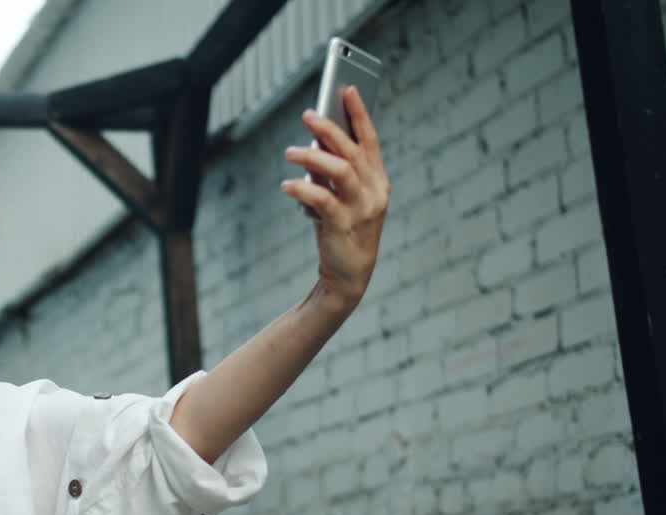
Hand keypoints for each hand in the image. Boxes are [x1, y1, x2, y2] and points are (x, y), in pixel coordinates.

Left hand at [280, 85, 389, 311]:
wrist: (348, 274)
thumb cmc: (343, 230)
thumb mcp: (343, 198)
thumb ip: (333, 173)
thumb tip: (312, 144)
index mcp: (378, 181)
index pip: (370, 141)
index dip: (359, 114)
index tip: (348, 89)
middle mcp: (374, 191)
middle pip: (352, 151)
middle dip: (330, 128)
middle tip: (307, 115)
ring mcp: (361, 209)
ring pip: (340, 170)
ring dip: (312, 156)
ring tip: (290, 152)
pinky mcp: (342, 225)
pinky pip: (321, 199)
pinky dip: (302, 188)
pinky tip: (287, 185)